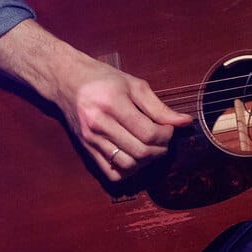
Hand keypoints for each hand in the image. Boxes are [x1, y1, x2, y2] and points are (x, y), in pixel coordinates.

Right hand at [48, 52, 192, 180]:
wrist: (66, 81)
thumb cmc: (102, 79)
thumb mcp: (134, 85)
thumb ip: (159, 107)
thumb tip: (185, 122)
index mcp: (113, 104)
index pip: (148, 133)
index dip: (166, 135)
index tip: (169, 128)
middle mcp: (99, 124)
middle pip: (140, 152)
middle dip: (160, 149)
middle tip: (163, 139)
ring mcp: (91, 140)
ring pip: (127, 165)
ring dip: (146, 161)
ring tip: (151, 147)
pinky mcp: (86, 150)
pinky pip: (111, 173)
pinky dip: (128, 170)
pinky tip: (134, 157)